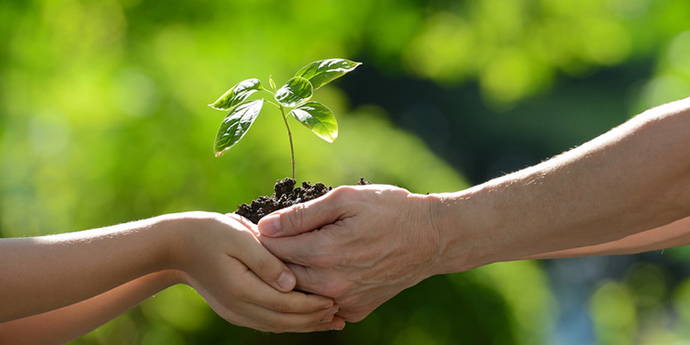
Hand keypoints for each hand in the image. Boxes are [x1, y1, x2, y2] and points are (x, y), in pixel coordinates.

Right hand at [161, 212, 344, 332]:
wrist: (176, 246)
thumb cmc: (209, 233)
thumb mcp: (239, 237)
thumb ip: (267, 261)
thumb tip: (291, 283)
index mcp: (242, 289)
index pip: (286, 304)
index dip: (312, 305)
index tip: (335, 300)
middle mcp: (239, 307)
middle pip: (284, 321)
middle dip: (314, 320)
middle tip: (341, 315)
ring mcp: (235, 312)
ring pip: (277, 326)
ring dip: (304, 325)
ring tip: (330, 321)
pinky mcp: (235, 310)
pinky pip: (267, 322)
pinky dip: (289, 322)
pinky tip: (304, 317)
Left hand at [256, 185, 440, 321]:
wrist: (432, 238)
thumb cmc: (390, 210)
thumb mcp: (345, 199)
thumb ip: (303, 215)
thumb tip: (266, 226)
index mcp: (325, 252)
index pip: (273, 249)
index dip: (261, 235)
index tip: (255, 225)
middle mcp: (332, 284)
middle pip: (281, 274)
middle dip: (271, 257)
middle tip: (268, 239)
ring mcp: (345, 301)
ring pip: (299, 292)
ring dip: (290, 275)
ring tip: (291, 252)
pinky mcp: (356, 311)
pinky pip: (322, 304)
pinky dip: (315, 290)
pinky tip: (318, 270)